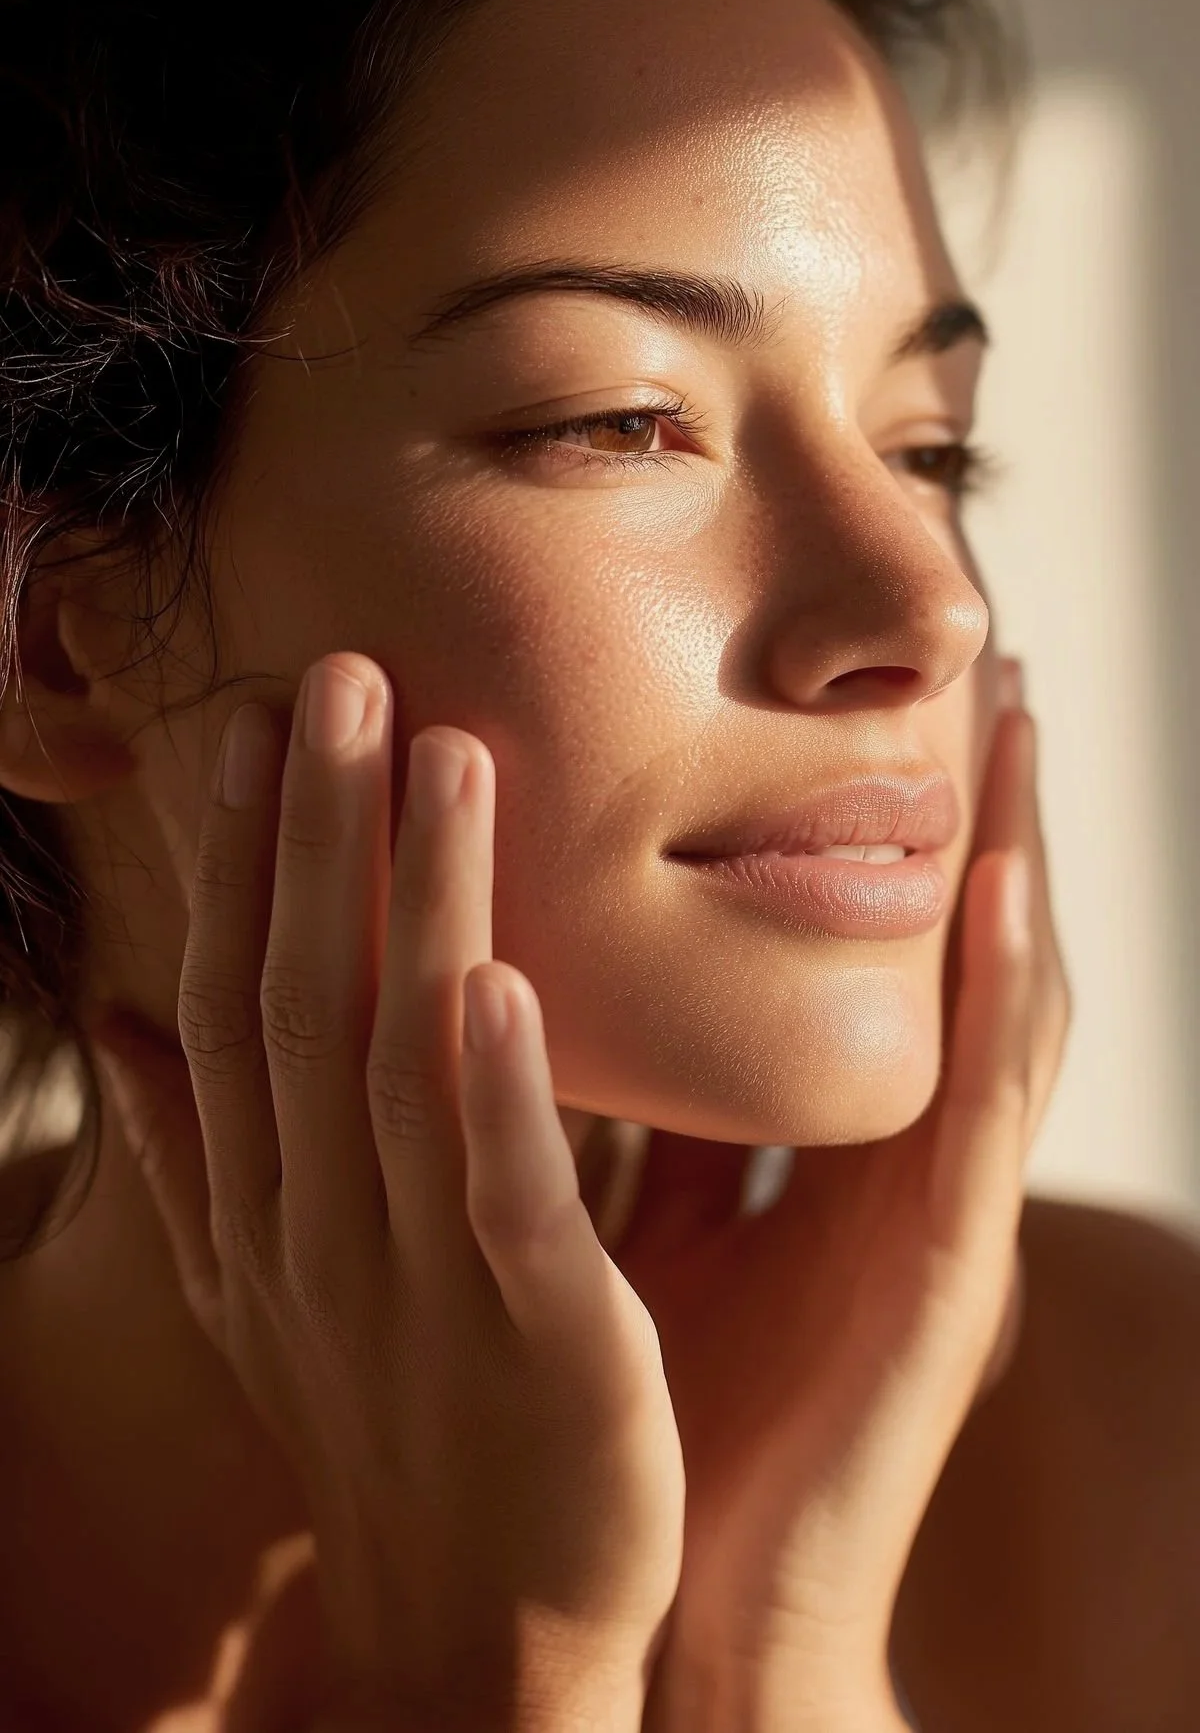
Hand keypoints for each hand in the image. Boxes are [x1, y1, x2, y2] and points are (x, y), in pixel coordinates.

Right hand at [90, 653, 683, 1732]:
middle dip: (317, 833)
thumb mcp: (264, 1281)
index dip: (238, 860)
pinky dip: (494, 1088)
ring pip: (400, 1065)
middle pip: (303, 1000)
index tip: (252, 725)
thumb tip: (120, 1014)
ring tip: (444, 752)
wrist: (481, 1622)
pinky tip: (496, 976)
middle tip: (340, 676)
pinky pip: (506, 1202)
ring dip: (416, 903)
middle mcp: (321, 1228)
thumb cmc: (386, 1415)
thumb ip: (203, 1147)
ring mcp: (421, 1285)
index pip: (236, 1000)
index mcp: (269, 1204)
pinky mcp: (542, 1340)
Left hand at [613, 668, 1069, 1732]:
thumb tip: (533, 984)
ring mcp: (930, 1215)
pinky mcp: (945, 1281)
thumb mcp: (627, 1225)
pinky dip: (1002, 997)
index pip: (858, 957)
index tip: (857, 695)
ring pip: (994, 1002)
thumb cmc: (653, 1415)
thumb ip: (620, 1119)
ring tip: (1013, 721)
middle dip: (969, 810)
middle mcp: (888, 1165)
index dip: (869, 833)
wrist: (671, 1601)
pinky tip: (998, 891)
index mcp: (813, 1154)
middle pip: (944, 954)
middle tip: (978, 660)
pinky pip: (982, 1115)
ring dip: (1016, 858)